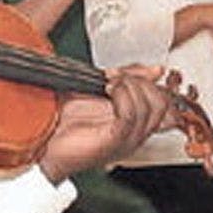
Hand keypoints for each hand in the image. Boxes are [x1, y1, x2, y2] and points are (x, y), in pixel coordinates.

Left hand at [37, 65, 168, 183]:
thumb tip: (157, 69)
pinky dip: (121, 96)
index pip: (165, 101)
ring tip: (108, 83)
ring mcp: (127, 141)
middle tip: (115, 76)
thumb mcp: (102, 88)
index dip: (151, 80)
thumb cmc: (68, 118)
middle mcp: (136, 134)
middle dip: (139, 81)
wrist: (46, 138)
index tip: (128, 71)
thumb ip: (129, 78)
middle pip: (161, 103)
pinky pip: (130, 116)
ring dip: (128, 86)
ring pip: (148, 108)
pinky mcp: (114, 143)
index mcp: (137, 122)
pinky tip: (108, 90)